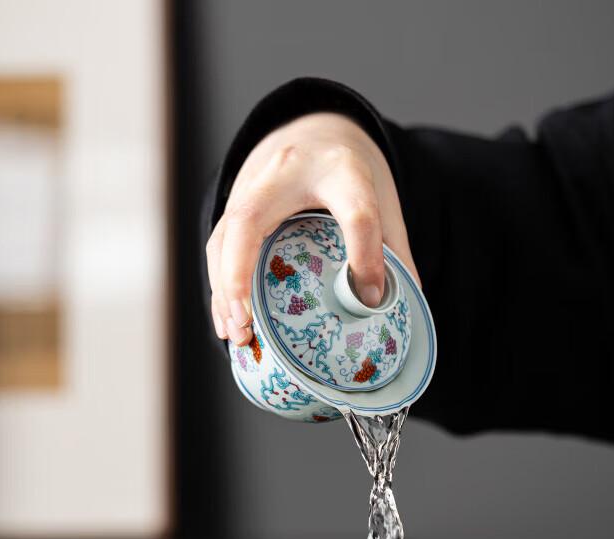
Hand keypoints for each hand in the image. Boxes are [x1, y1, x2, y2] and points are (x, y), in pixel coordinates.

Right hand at [206, 112, 418, 345]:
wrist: (315, 127)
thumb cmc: (348, 172)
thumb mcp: (381, 199)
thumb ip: (391, 249)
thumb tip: (395, 305)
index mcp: (341, 169)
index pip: (355, 209)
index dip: (365, 253)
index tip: (370, 296)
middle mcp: (286, 172)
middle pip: (250, 220)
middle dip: (239, 275)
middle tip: (246, 324)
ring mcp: (251, 185)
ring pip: (223, 238)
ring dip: (223, 291)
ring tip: (236, 335)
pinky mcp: (233, 203)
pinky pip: (218, 247)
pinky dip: (220, 287)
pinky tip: (227, 321)